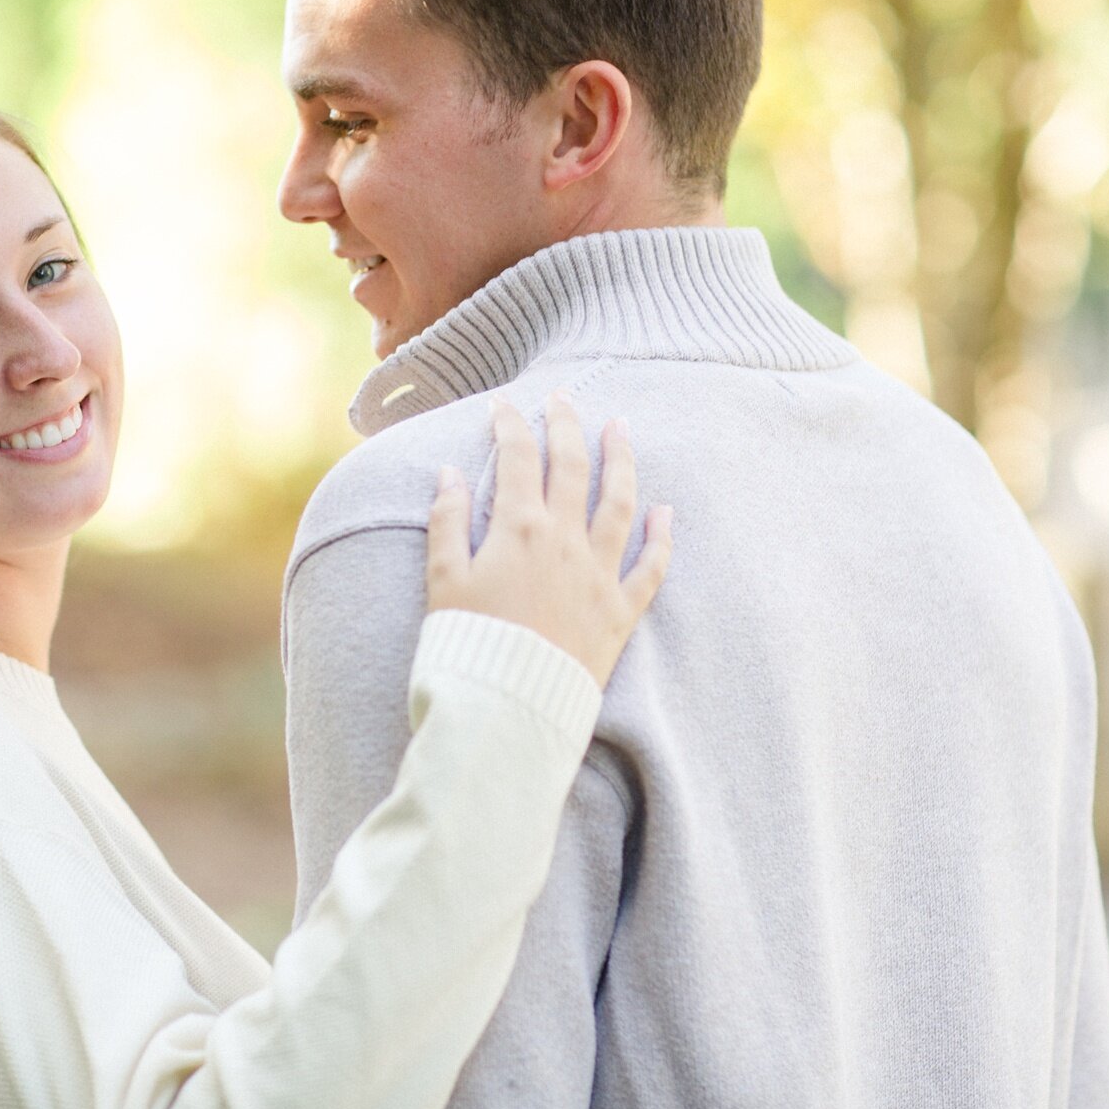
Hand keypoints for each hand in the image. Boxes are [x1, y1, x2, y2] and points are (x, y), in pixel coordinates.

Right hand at [426, 392, 670, 689]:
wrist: (506, 711)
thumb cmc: (465, 648)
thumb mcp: (442, 581)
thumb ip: (447, 522)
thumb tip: (448, 473)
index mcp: (517, 529)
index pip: (516, 458)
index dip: (509, 424)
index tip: (503, 404)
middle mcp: (564, 541)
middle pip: (572, 467)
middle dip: (567, 425)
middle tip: (564, 397)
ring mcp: (598, 575)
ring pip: (619, 502)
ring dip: (621, 460)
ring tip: (620, 428)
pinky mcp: (620, 613)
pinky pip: (650, 567)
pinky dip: (661, 537)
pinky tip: (666, 511)